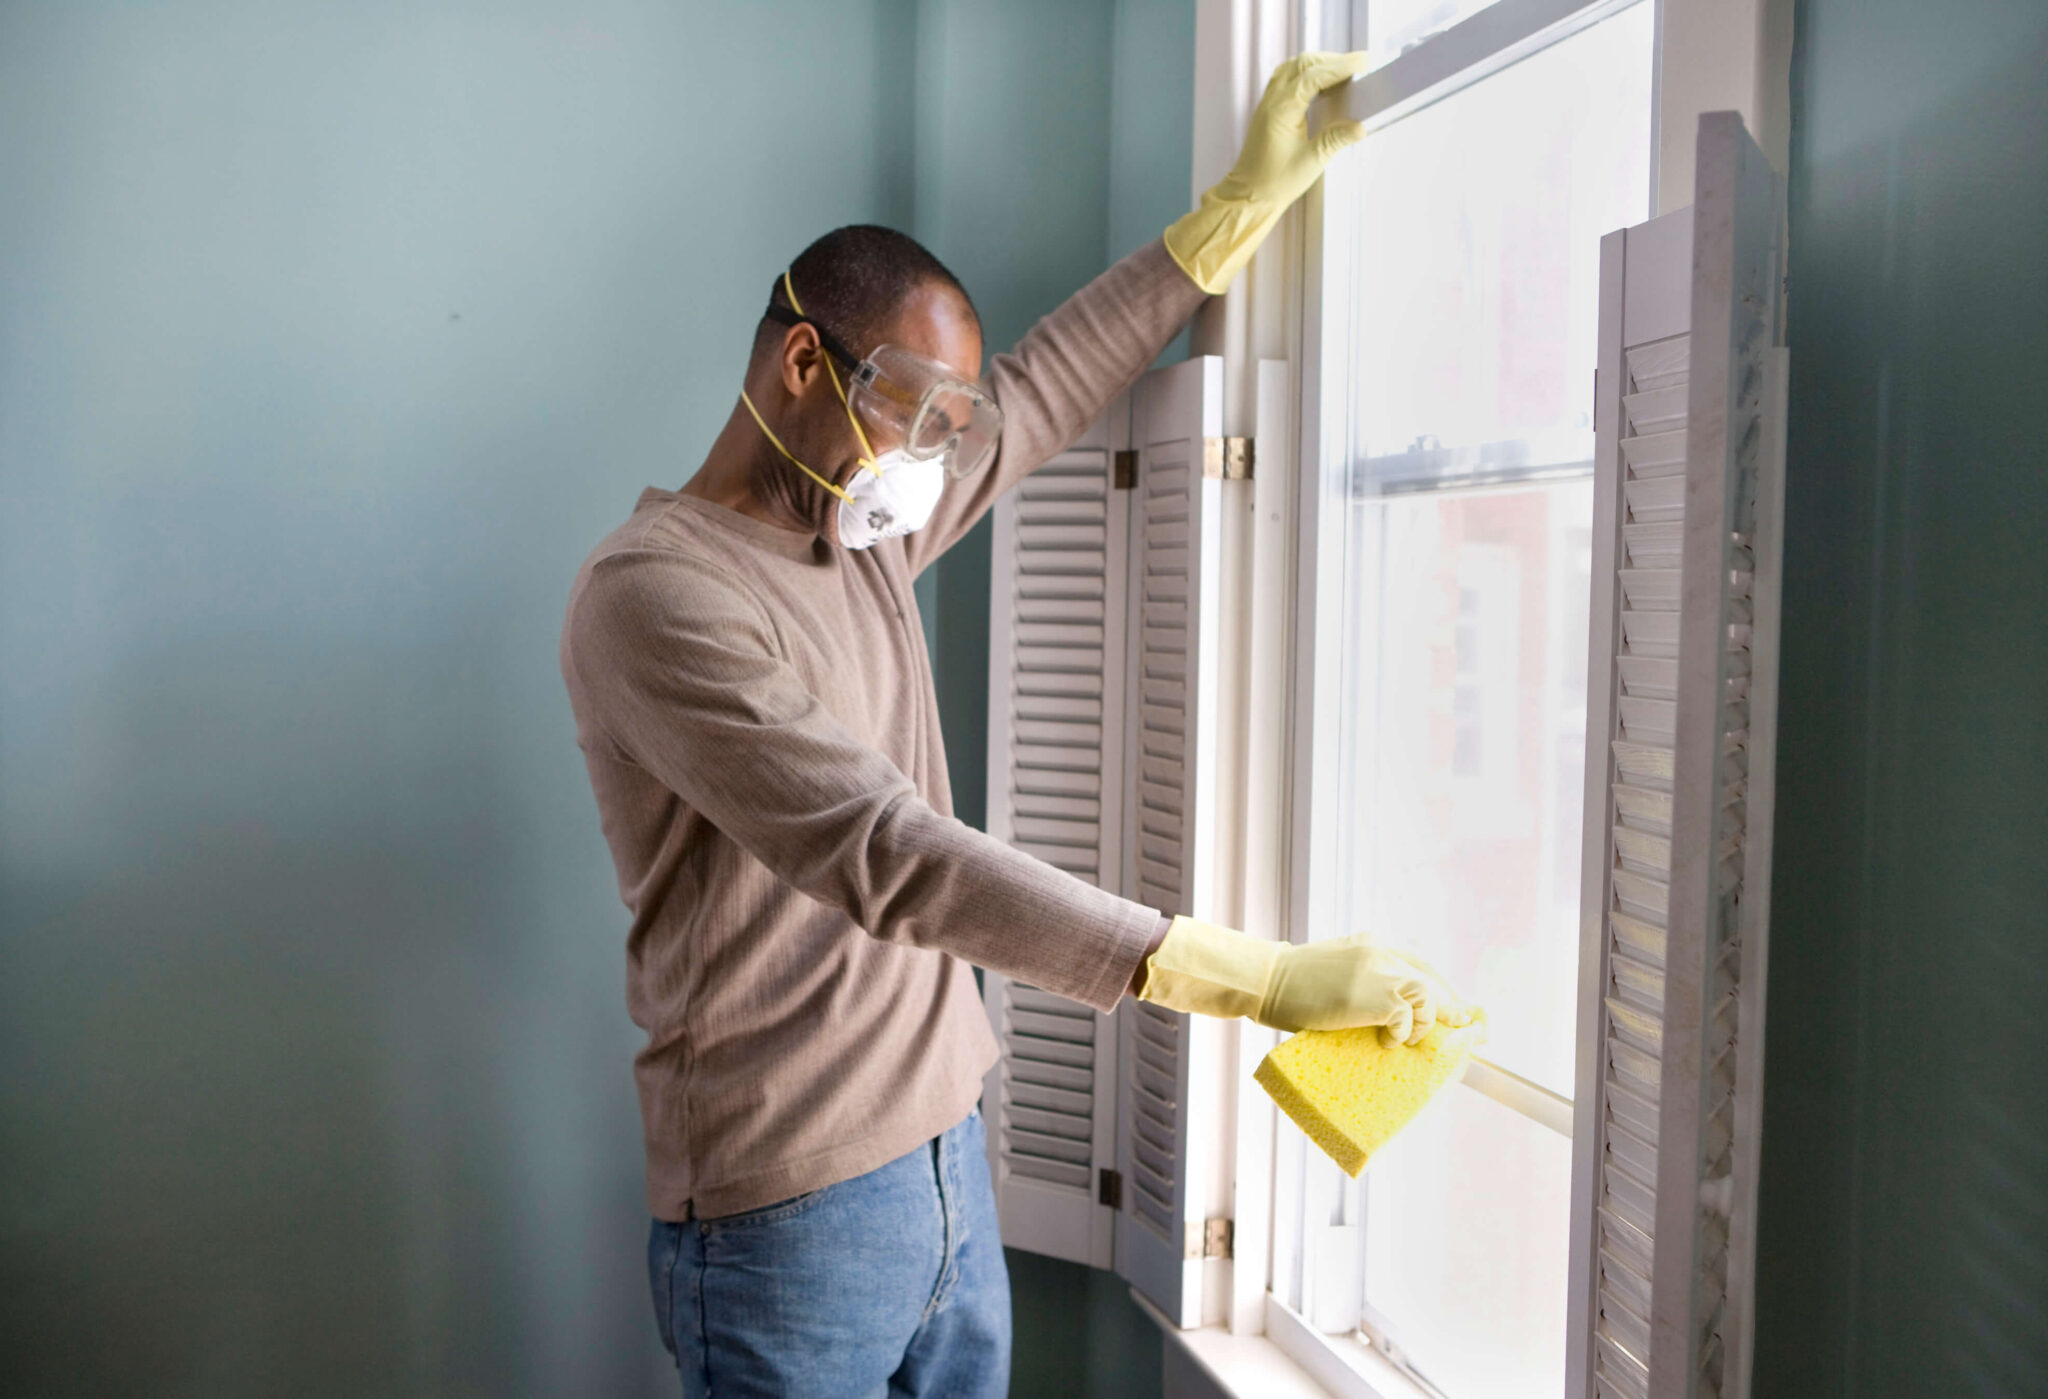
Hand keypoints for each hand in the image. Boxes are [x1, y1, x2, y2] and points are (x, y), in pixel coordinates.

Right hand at [1135, 917, 1473, 1047]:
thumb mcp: (1333, 970)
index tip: (1457, 1012)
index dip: (1443, 991)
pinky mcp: (1376, 996)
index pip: (1420, 967)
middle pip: (1430, 983)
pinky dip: (1404, 1033)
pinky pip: (1408, 1019)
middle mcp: (1381, 953)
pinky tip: (1388, 1042)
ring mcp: (1380, 973)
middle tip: (1463, 1032)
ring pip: (1426, 999)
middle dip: (1450, 1011)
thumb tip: (1384, 1012)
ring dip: (1423, 1023)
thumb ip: (1361, 979)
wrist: (1266, 979)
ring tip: (1406, 1039)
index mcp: (1371, 945)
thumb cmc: (1290, 983)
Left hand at [1216, 51, 1370, 214]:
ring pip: (1293, 67)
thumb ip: (1335, 140)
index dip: (1340, 66)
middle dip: (1332, 60)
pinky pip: (1286, 77)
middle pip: (1303, 64)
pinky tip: (1322, 81)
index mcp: (1281, 111)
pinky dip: (1306, 72)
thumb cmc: (1276, 182)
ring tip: (1343, 72)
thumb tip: (1361, 126)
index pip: (1313, 77)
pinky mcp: (1268, 107)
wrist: (1249, 194)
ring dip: (1318, 63)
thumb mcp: (1311, 163)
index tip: (1363, 60)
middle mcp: (1272, 101)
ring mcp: (1267, 102)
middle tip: (1358, 66)